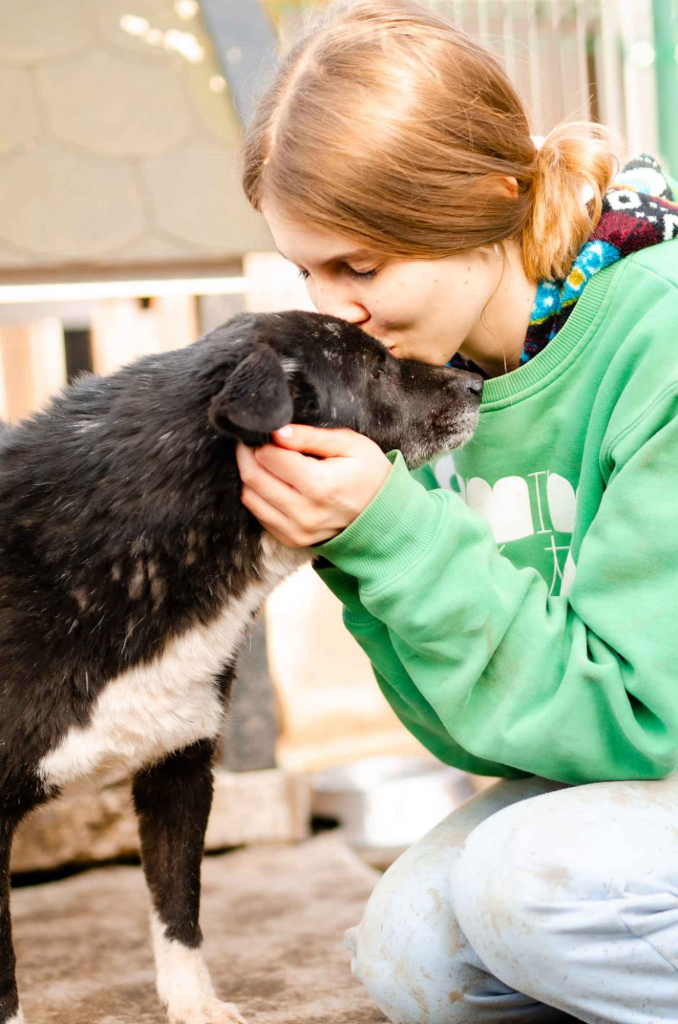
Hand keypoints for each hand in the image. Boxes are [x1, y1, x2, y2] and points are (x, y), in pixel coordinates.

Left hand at [235, 425, 392, 546]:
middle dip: (247, 454)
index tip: (265, 430)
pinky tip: (271, 481)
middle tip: (252, 440)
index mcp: (320, 485)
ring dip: (249, 474)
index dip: (262, 439)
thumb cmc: (370, 473)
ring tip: (261, 459)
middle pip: (253, 478)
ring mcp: (296, 530)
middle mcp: (304, 512)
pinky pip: (259, 514)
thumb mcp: (350, 444)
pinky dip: (258, 495)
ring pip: (250, 497)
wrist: (385, 514)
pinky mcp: (291, 539)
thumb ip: (311, 436)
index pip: (269, 457)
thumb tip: (276, 431)